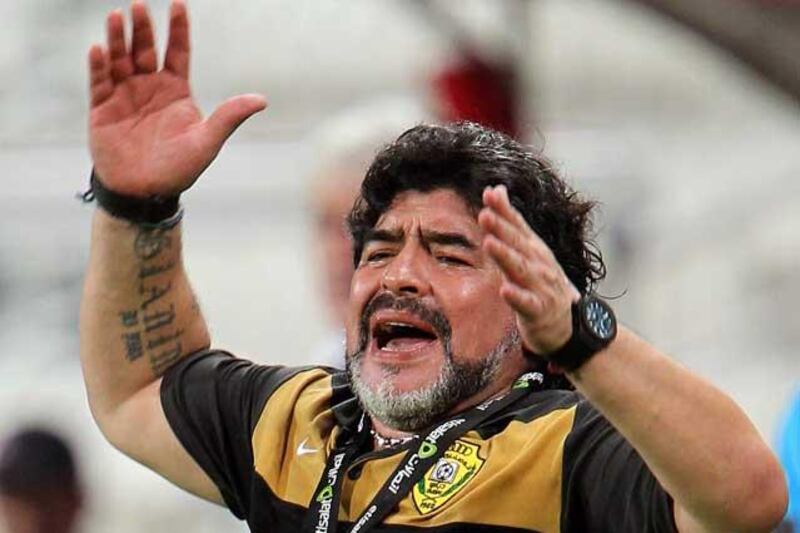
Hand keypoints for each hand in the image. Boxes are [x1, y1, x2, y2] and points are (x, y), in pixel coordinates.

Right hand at [88, 0, 265, 196]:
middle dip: (144, 28)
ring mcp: (125, 95)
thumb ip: (230, 117)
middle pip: (146, 49)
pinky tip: (99, 49)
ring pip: (120, 59)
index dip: (178, 28)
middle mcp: (149, 88)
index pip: (177, 51)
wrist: (146, 193)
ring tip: (118, 17)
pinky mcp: (102, 108)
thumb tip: (262, 100)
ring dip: (118, 39)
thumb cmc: (179, 169)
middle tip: (139, 5)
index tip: (179, 3)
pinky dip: (98, 66)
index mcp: (176, 91)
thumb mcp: (207, 141)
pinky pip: (99, 82)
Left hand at [478, 185, 580, 354]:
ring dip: (506, 256)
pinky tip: (504, 290)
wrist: (566, 324)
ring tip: (490, 244)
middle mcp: (538, 263)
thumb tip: (495, 188)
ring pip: (520, 269)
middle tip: (485, 214)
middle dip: (502, 228)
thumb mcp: (527, 249)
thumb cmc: (541, 284)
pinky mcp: (538, 310)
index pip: (517, 225)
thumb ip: (510, 221)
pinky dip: (516, 296)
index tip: (489, 194)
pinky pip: (526, 303)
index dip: (504, 210)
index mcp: (534, 249)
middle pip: (517, 243)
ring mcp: (540, 286)